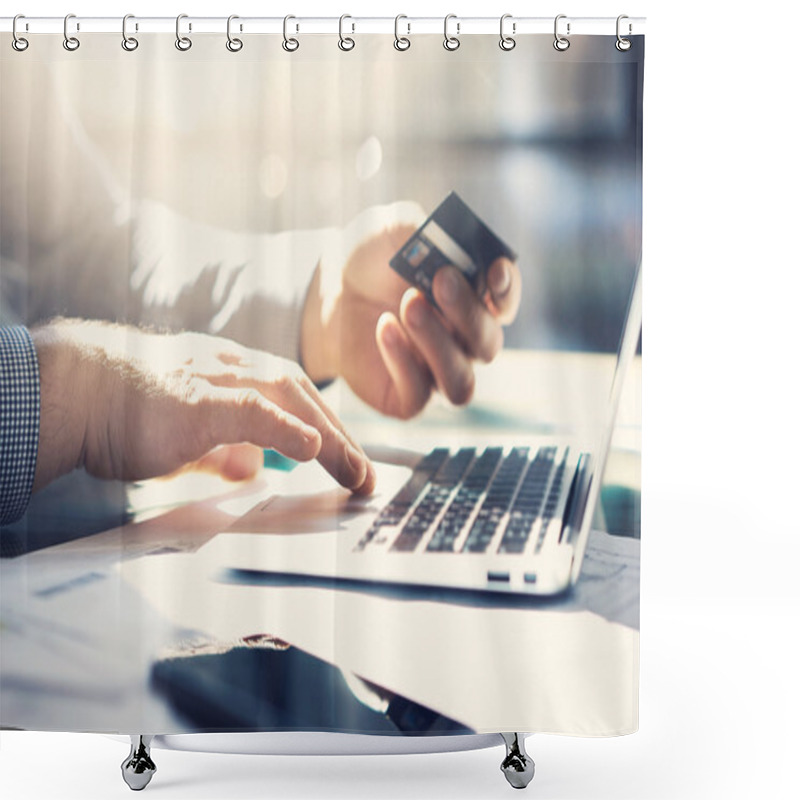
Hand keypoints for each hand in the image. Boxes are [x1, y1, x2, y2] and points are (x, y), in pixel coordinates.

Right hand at [31, 319, 374, 494]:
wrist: (73, 391)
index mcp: (232, 373)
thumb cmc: (124, 410)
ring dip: (329, 439)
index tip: (350, 461)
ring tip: (356, 474)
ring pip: (289, 401)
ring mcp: (216, 378)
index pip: (294, 399)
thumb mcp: (187, 433)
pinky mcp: (197, 400)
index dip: (326, 430)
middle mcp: (233, 367)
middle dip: (341, 439)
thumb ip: (222, 449)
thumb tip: (251, 468)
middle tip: (366, 477)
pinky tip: (313, 448)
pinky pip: (252, 411)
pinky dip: (285, 429)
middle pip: (303, 399)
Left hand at [301, 202, 521, 417]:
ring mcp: (438, 374)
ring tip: (410, 305)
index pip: (505, 302)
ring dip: (439, 344)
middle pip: (487, 343)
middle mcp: (465, 343)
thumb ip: (421, 231)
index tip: (494, 269)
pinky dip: (403, 362)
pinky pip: (418, 395)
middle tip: (441, 279)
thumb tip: (443, 240)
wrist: (331, 298)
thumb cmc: (373, 264)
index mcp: (475, 301)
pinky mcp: (408, 398)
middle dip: (468, 311)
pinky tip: (384, 328)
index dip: (506, 290)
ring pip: (460, 381)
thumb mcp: (392, 232)